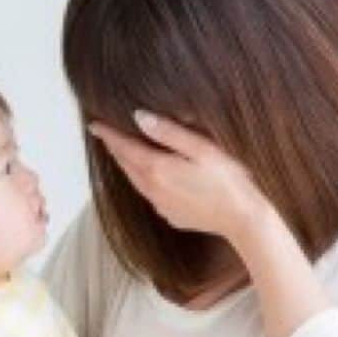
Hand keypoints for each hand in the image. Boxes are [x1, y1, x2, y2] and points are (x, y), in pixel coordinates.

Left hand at [87, 110, 273, 243]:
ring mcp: (161, 206)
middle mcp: (153, 189)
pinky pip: (150, 195)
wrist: (242, 219)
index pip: (124, 147)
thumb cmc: (228, 179)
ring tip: (123, 152)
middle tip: (106, 135)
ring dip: (127, 166)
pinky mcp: (171, 216)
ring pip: (136, 182)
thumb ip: (169, 132)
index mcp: (157, 168)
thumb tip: (139, 117)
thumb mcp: (201, 148)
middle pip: (126, 165)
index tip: (94, 124)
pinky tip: (151, 176)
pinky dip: (144, 181)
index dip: (109, 134)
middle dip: (115, 149)